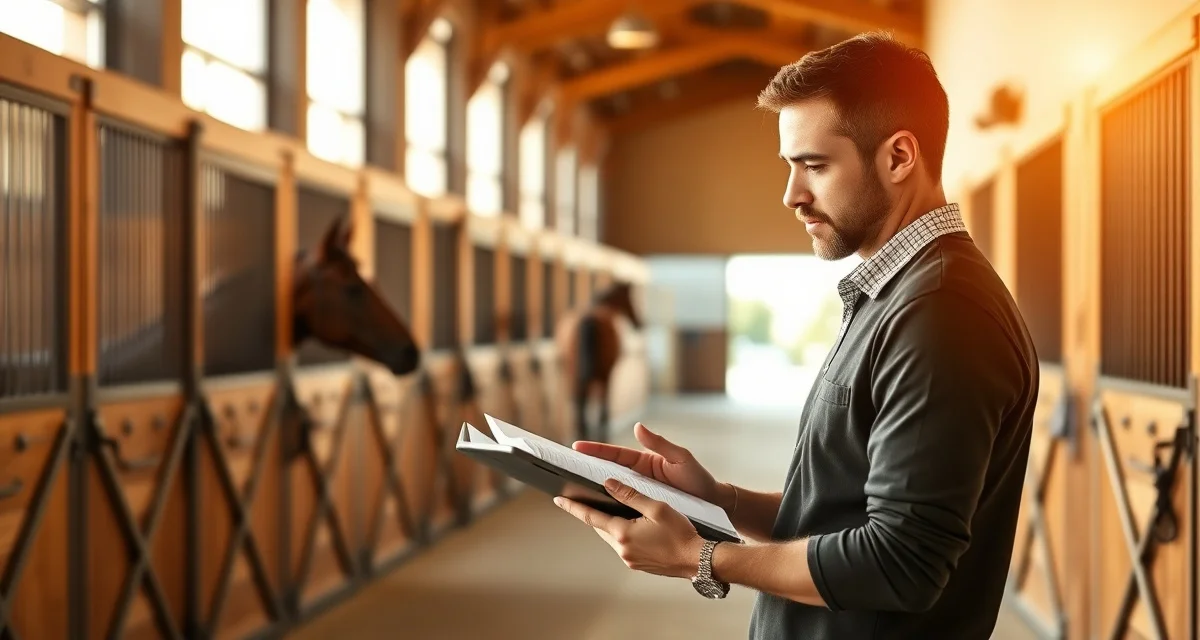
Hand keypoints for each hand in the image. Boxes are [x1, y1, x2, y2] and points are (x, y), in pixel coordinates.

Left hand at [555, 478, 703, 578]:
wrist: (699, 560)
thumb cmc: (681, 532)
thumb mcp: (656, 507)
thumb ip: (630, 494)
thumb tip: (608, 484)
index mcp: (623, 533)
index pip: (590, 517)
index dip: (573, 507)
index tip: (558, 500)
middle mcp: (622, 549)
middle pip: (600, 527)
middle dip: (594, 514)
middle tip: (585, 500)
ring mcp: (630, 560)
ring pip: (612, 537)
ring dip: (610, 525)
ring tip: (612, 510)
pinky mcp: (639, 565)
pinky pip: (623, 546)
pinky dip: (622, 534)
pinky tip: (631, 527)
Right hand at [573, 422, 725, 505]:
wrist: (711, 504)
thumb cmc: (698, 479)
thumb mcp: (681, 458)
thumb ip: (660, 444)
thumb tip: (637, 427)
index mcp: (644, 462)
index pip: (615, 454)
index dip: (596, 450)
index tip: (576, 447)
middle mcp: (638, 476)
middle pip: (607, 470)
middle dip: (586, 467)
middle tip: (564, 465)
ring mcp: (638, 492)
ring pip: (611, 489)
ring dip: (592, 488)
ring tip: (571, 489)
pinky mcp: (641, 507)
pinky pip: (620, 506)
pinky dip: (606, 507)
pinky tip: (594, 512)